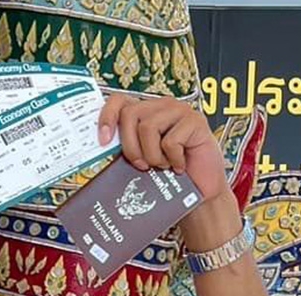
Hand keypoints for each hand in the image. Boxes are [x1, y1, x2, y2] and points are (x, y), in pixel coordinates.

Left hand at [98, 96, 229, 203]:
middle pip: (130, 114)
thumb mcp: (141, 159)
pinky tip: (180, 165)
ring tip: (163, 165)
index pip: (119, 101)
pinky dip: (172, 159)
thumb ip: (125, 147)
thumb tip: (100, 148)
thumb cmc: (170, 174)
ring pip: (148, 127)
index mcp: (145, 112)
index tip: (104, 140)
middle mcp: (161, 107)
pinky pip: (171, 140)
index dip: (107, 117)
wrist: (200, 188)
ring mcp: (179, 111)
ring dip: (152, 155)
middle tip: (141, 165)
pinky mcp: (196, 121)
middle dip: (130, 146)